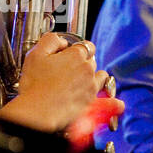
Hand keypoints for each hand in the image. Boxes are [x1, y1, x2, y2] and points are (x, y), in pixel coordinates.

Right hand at [0, 32, 123, 133]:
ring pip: (101, 77)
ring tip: (83, 82)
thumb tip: (61, 41)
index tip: (68, 54)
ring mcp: (92, 88)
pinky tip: (118, 104)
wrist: (37, 112)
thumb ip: (51, 40)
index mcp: (76, 55)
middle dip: (82, 63)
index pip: (85, 45)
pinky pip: (109, 102)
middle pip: (92, 61)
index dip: (76, 49)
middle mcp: (88, 70)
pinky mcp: (92, 104)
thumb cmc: (34, 85)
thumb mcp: (35, 54)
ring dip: (95, 77)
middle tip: (67, 70)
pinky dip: (113, 103)